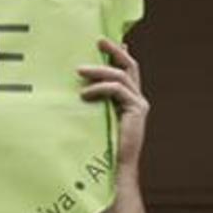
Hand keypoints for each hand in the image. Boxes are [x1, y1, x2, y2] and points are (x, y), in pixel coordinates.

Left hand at [78, 40, 147, 179]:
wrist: (114, 171)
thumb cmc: (100, 150)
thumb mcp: (94, 120)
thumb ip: (92, 104)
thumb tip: (73, 91)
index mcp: (129, 101)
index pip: (126, 71)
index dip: (118, 54)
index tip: (104, 41)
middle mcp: (137, 100)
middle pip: (129, 66)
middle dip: (114, 51)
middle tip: (97, 40)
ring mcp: (139, 105)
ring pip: (122, 76)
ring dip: (99, 70)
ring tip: (79, 71)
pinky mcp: (136, 111)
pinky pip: (117, 90)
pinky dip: (99, 89)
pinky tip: (84, 94)